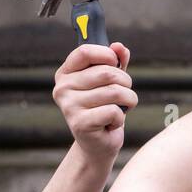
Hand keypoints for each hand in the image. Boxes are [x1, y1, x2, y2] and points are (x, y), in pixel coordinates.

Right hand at [51, 42, 135, 161]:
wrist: (98, 144)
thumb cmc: (104, 109)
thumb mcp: (110, 83)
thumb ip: (115, 63)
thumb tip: (119, 47)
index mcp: (66, 74)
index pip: (85, 52)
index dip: (107, 54)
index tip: (116, 63)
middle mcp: (63, 88)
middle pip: (107, 73)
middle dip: (126, 83)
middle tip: (125, 94)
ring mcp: (69, 106)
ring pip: (114, 92)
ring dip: (128, 101)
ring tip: (121, 109)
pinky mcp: (80, 123)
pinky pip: (113, 111)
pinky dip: (120, 118)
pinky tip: (111, 124)